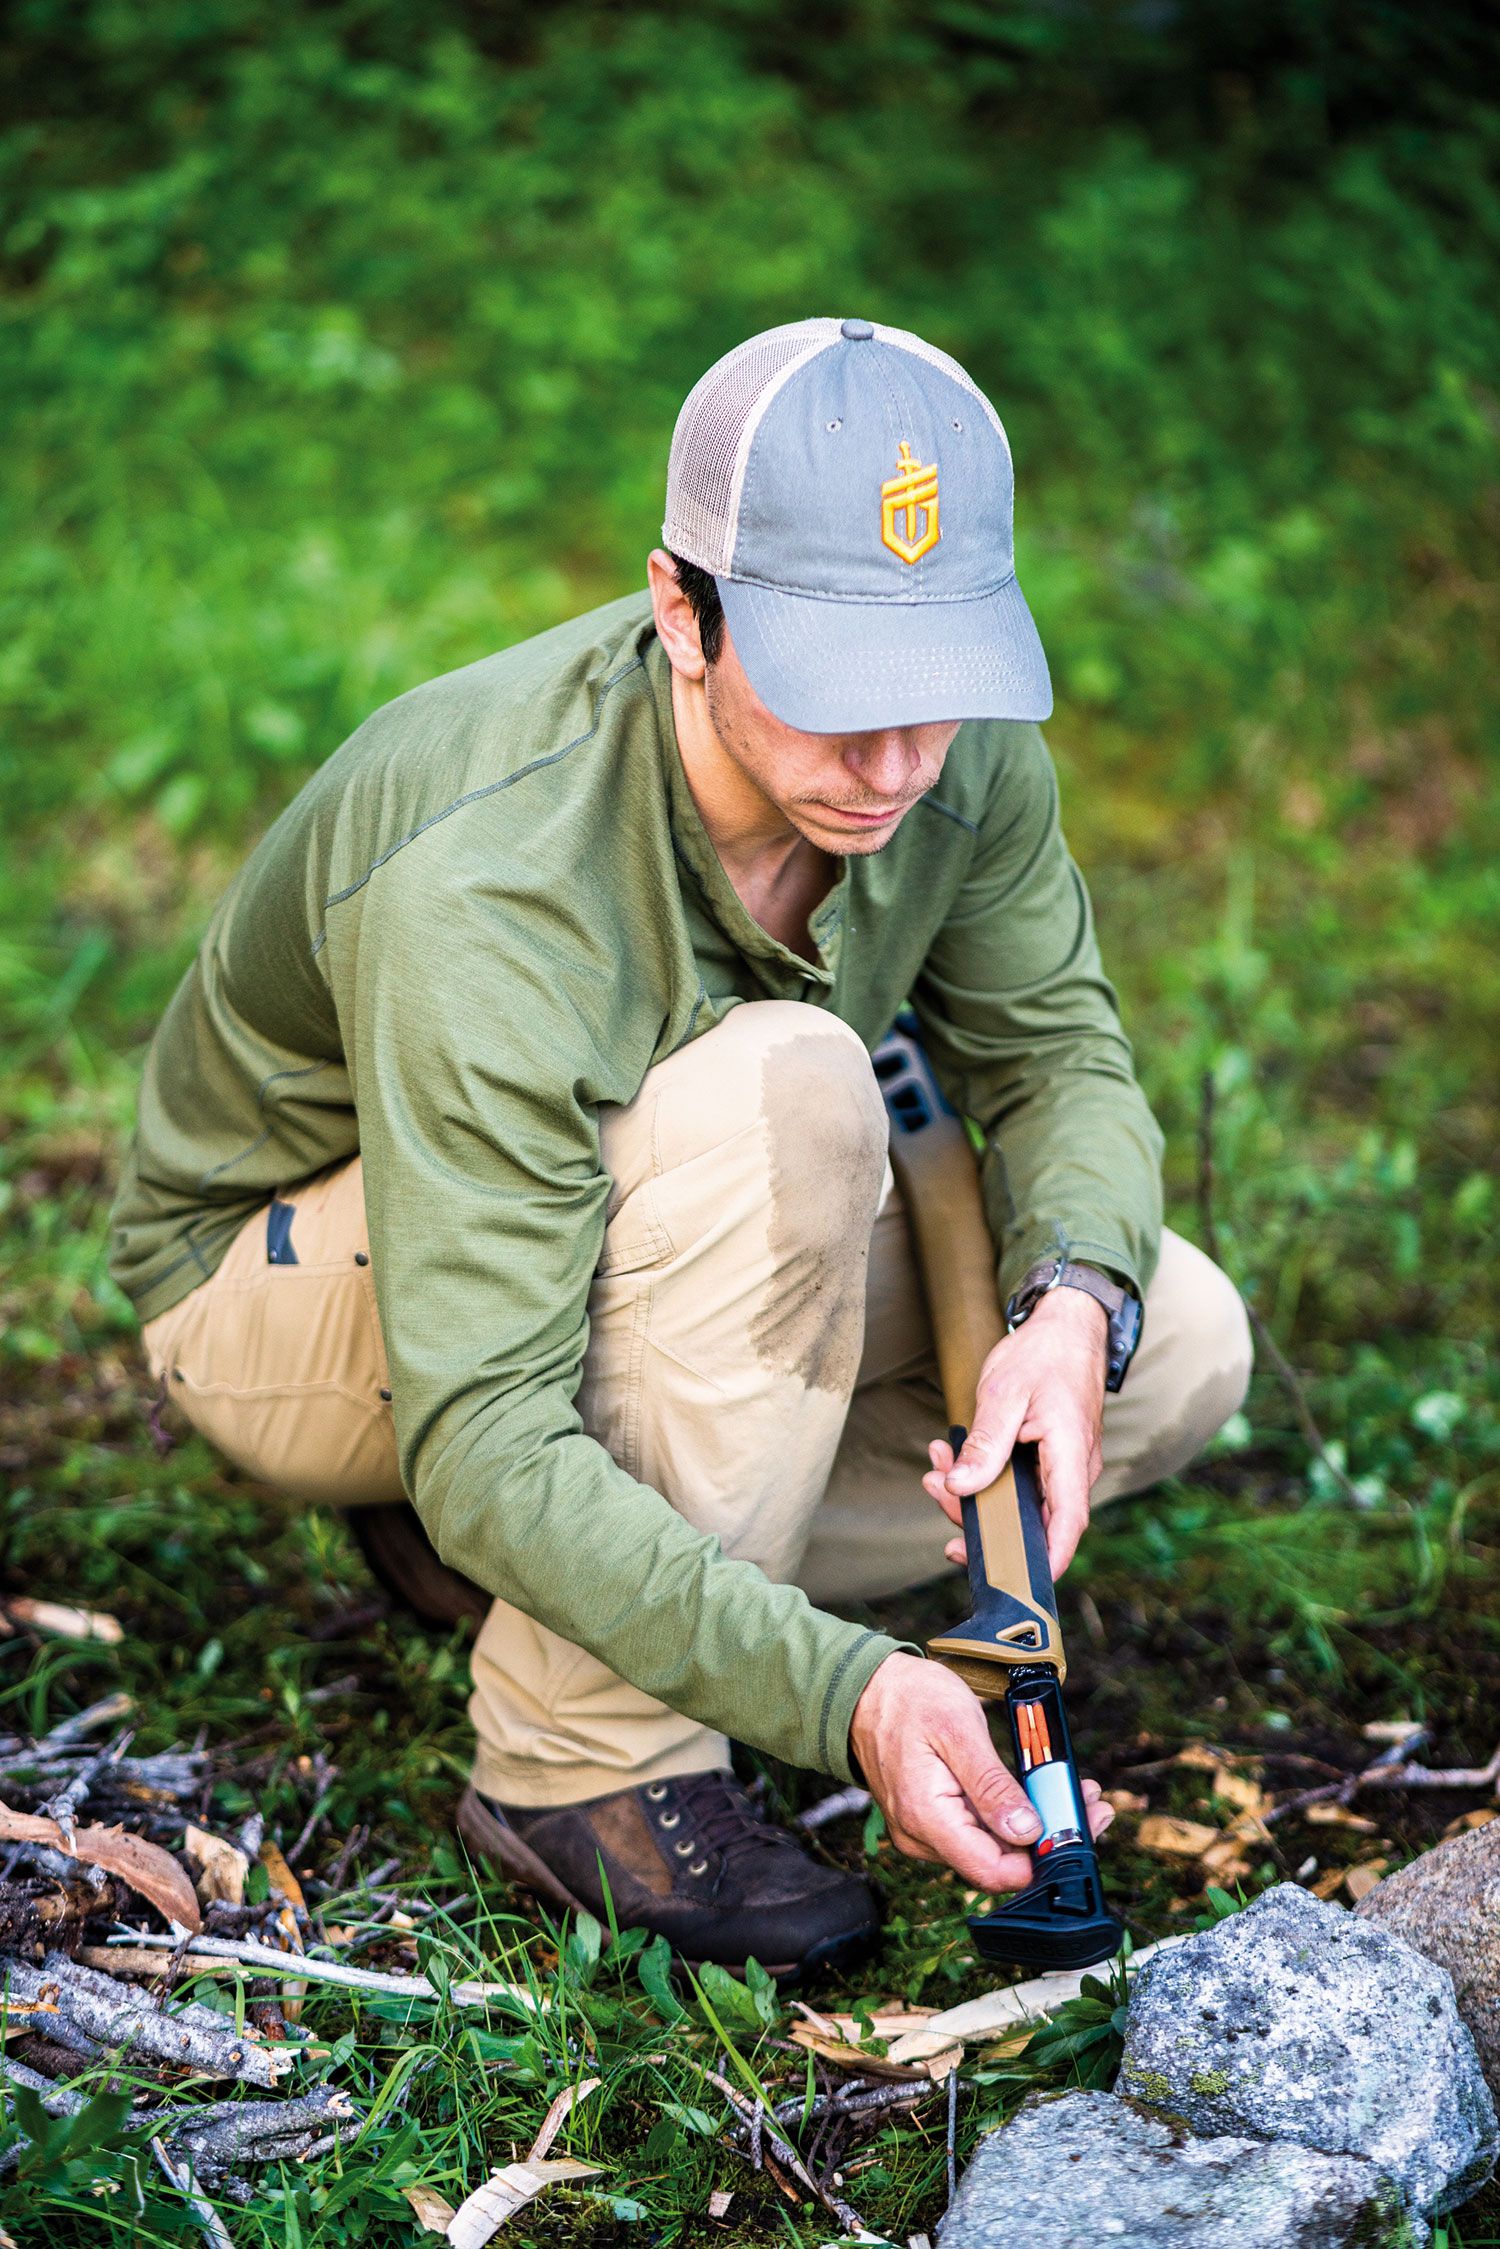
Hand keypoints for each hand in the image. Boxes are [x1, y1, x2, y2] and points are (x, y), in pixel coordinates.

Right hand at [850, 1651, 1112, 1890]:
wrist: (865, 1689)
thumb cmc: (908, 1700)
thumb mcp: (958, 1729)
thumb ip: (991, 1785)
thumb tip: (1026, 1831)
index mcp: (926, 1819)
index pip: (991, 1871)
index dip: (1039, 1860)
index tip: (1076, 1829)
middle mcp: (922, 1838)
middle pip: (996, 1864)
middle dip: (1048, 1840)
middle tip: (1088, 1804)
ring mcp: (925, 1833)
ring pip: (991, 1850)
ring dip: (1034, 1827)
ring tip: (1071, 1792)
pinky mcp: (933, 1821)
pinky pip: (978, 1832)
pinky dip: (1011, 1817)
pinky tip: (1036, 1793)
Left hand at [922, 1287, 1106, 1578]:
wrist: (1066, 1327)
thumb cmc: (1042, 1355)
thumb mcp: (1004, 1394)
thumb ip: (985, 1444)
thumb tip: (960, 1489)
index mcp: (1071, 1455)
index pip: (1067, 1524)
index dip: (1045, 1560)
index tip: (1014, 1583)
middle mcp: (1073, 1470)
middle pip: (1031, 1522)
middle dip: (978, 1517)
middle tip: (934, 1487)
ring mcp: (1062, 1468)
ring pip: (1018, 1504)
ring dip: (973, 1492)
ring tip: (935, 1462)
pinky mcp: (1048, 1462)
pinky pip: (1017, 1484)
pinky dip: (983, 1475)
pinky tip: (951, 1455)